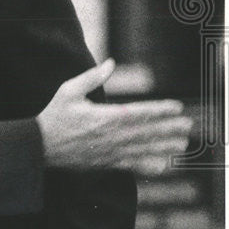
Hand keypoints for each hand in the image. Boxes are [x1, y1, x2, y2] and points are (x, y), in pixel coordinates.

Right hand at [37, 59, 191, 173]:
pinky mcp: (106, 163)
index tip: (176, 107)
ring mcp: (110, 152)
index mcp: (105, 117)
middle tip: (189, 125)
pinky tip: (164, 165)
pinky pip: (132, 166)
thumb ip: (92, 77)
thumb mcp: (68, 91)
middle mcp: (112, 136)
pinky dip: (149, 166)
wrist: (40, 147)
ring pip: (144, 150)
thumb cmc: (53, 116)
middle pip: (147, 132)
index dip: (160, 110)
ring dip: (165, 147)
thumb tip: (110, 63)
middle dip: (170, 128)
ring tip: (183, 144)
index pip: (140, 113)